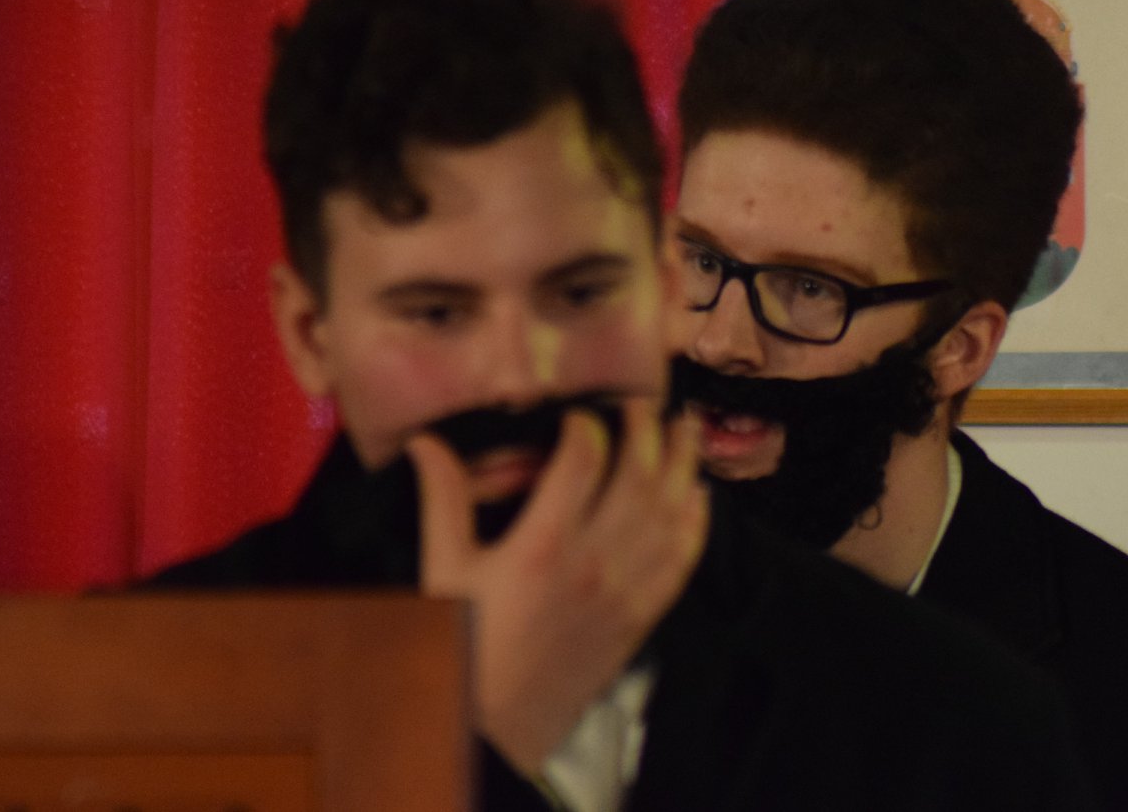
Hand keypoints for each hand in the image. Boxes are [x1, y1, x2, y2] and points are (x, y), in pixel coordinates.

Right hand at [407, 399, 707, 775]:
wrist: (496, 723)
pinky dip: (695, 525)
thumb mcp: (445, 569)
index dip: (587, 426)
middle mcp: (592, 563)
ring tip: (687, 430)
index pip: (581, 461)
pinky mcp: (639, 617)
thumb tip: (428, 444)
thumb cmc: (465, 644)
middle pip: (638, 477)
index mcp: (541, 545)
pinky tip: (700, 499)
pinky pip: (681, 562)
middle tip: (648, 404)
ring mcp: (623, 592)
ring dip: (683, 466)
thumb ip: (443, 500)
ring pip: (668, 513)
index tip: (582, 414)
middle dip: (648, 431)